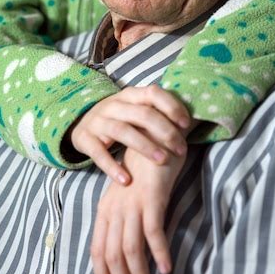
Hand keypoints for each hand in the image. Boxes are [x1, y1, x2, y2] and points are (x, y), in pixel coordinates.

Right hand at [70, 85, 189, 184]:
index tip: (186, 124)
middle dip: (165, 132)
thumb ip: (156, 111)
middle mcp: (114, 105)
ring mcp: (98, 121)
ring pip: (122, 130)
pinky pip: (99, 152)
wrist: (81, 124)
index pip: (153, 93)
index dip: (171, 106)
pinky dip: (112, 167)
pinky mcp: (85, 138)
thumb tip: (194, 120)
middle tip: (181, 150)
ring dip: (144, 146)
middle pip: (142, 114)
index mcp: (130, 95)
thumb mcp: (134, 110)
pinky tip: (126, 180)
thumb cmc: (119, 119)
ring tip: (162, 161)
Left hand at [90, 147, 185, 273]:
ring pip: (129, 249)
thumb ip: (125, 218)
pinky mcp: (151, 197)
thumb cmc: (144, 168)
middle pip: (112, 254)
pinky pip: (152, 231)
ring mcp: (131, 202)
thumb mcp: (129, 195)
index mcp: (106, 208)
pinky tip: (166, 268)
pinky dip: (158, 252)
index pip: (97, 248)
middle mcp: (114, 207)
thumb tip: (128, 251)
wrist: (155, 134)